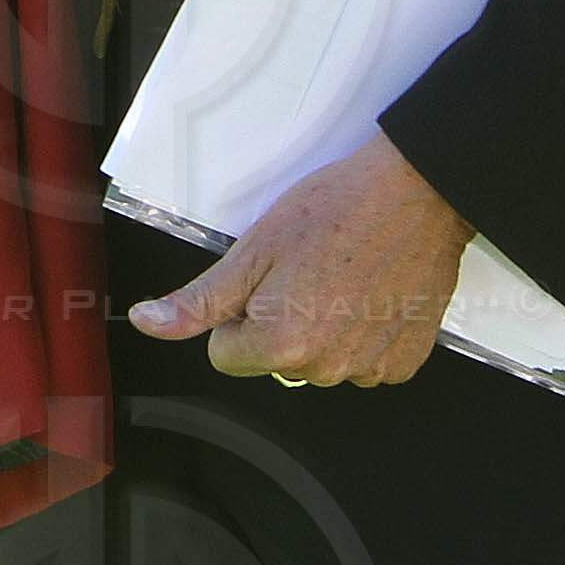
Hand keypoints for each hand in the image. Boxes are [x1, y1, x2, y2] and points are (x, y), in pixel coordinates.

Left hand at [130, 133, 472, 386]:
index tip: (265, 278)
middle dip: (278, 321)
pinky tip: (369, 293)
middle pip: (273, 359)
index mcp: (281, 344)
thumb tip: (149, 323)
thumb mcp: (253, 248)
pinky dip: (360, 332)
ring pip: (317, 359)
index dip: (236, 314)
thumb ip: (200, 299)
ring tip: (339, 277)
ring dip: (321, 327)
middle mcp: (326, 368)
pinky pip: (361, 359)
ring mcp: (369, 368)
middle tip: (304, 270)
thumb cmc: (334, 210)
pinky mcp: (404, 361)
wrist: (415, 196)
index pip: (224, 355)